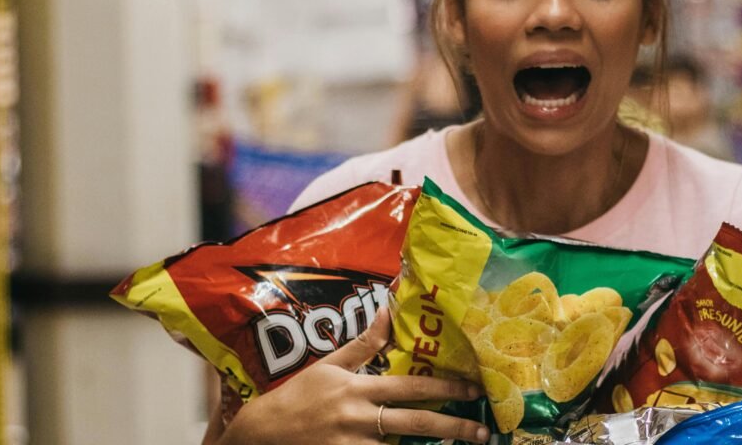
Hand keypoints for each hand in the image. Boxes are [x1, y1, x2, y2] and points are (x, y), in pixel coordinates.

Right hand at [210, 307, 488, 444]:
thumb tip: (388, 309)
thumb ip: (362, 344)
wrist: (259, 436)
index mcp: (357, 389)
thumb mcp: (327, 367)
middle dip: (453, 427)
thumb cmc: (295, 398)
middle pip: (416, 422)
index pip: (410, 387)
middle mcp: (359, 418)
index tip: (473, 390)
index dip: (445, 388)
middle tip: (483, 431)